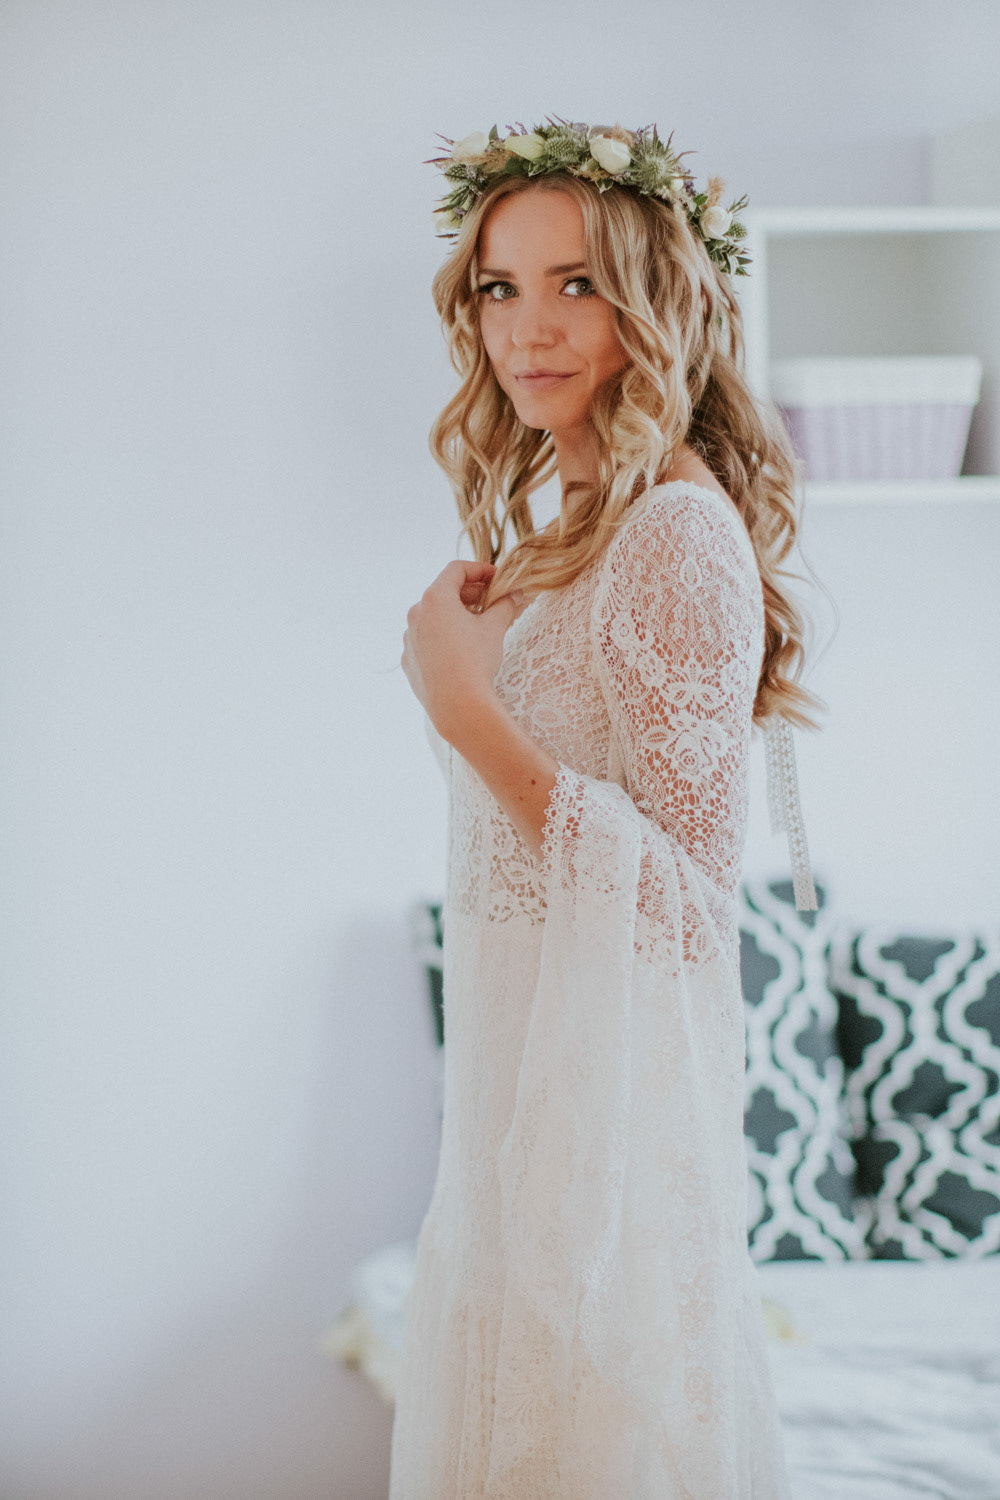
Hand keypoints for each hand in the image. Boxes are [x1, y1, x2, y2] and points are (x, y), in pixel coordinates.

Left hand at [401, 561, 523, 741]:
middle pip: (444, 592)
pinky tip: (460, 649)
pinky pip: (426, 640)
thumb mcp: (495, 627)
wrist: (458, 706)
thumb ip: (505, 604)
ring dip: (455, 615)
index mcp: (435, 598)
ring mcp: (409, 638)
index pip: (456, 570)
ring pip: (433, 617)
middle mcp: (416, 613)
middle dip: (469, 593)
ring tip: (477, 625)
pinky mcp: (408, 660)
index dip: (480, 570)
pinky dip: (443, 637)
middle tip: (491, 600)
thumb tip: (516, 594)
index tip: (497, 578)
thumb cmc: (476, 661)